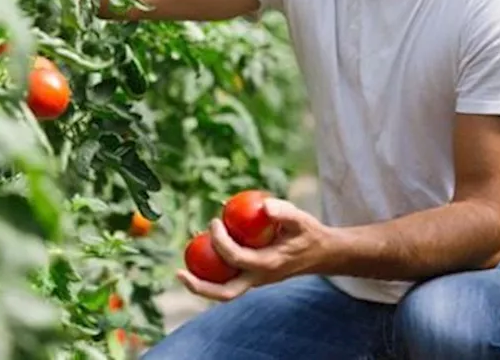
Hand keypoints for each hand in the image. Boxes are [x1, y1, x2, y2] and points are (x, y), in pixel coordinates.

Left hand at [176, 198, 337, 301]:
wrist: (321, 254)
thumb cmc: (309, 233)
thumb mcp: (301, 218)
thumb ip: (285, 211)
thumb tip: (264, 205)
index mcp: (269, 265)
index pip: (236, 258)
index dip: (220, 240)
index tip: (214, 220)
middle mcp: (259, 279)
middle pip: (224, 293)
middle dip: (199, 287)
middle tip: (178, 273)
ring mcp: (255, 282)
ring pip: (223, 292)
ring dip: (201, 284)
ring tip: (181, 270)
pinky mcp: (252, 278)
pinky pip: (227, 281)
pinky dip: (211, 273)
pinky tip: (200, 255)